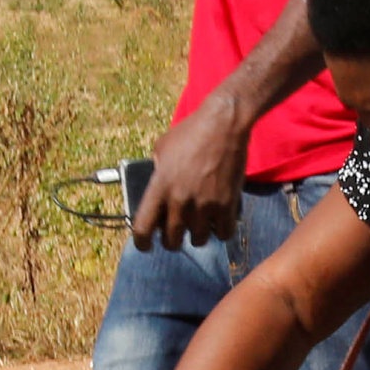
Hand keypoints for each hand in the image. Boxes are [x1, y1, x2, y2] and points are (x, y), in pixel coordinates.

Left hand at [134, 105, 247, 248]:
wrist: (224, 124)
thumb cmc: (191, 132)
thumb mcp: (162, 148)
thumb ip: (157, 172)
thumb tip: (156, 189)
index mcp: (160, 186)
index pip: (143, 228)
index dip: (142, 243)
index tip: (146, 245)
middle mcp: (180, 200)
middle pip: (172, 241)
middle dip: (172, 240)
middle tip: (176, 234)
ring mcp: (205, 204)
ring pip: (199, 239)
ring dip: (198, 235)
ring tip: (200, 225)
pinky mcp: (227, 205)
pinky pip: (223, 233)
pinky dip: (221, 231)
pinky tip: (219, 222)